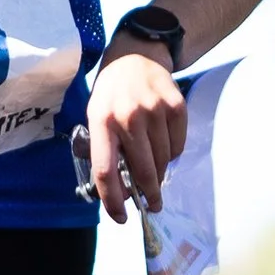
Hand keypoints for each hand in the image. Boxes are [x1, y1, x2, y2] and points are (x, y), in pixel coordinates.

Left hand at [85, 41, 184, 221]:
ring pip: (162, 160)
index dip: (113, 199)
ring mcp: (154, 110)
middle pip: (141, 170)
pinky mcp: (175, 105)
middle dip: (149, 195)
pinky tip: (164, 145)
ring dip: (160, 172)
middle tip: (153, 205)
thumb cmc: (112, 94)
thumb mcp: (96, 116)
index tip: (121, 217)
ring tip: (156, 170)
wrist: (135, 57)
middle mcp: (128, 116)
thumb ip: (106, 149)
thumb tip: (122, 190)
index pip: (105, 170)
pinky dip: (172, 153)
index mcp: (101, 122)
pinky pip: (178, 145)